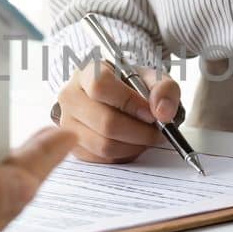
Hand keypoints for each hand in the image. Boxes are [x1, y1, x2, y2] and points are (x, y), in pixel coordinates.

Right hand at [56, 60, 178, 163]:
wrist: (115, 98)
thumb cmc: (130, 86)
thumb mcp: (152, 78)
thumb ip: (164, 89)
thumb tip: (162, 113)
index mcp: (87, 72)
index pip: (101, 86)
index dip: (129, 103)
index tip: (150, 113)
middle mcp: (71, 96)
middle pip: (105, 122)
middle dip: (139, 132)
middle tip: (157, 131)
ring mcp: (68, 124)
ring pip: (104, 145)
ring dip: (134, 146)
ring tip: (146, 137)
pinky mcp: (73, 146)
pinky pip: (102, 159)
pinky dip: (123, 156)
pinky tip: (132, 144)